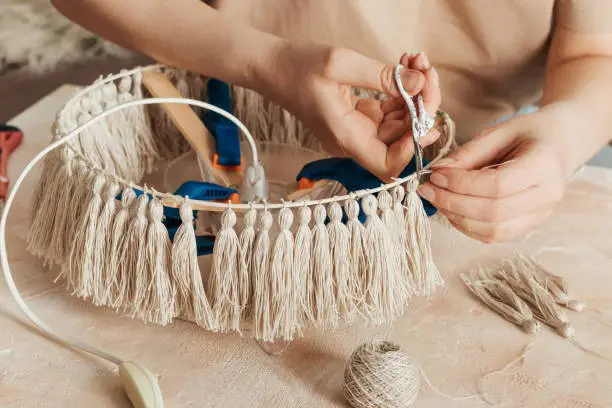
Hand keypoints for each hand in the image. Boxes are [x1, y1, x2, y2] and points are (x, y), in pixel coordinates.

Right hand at [256, 42, 440, 179]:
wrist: (272, 66)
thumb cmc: (298, 67)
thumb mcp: (341, 64)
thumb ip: (383, 77)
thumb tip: (420, 84)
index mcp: (346, 137)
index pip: (388, 166)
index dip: (411, 147)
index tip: (420, 114)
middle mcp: (354, 140)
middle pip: (401, 141)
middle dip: (421, 109)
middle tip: (426, 73)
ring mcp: (358, 129)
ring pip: (400, 124)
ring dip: (415, 96)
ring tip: (416, 63)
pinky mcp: (360, 116)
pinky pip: (390, 111)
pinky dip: (402, 92)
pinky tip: (405, 67)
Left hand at [417, 110, 571, 242]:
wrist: (559, 144)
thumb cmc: (529, 133)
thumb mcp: (499, 132)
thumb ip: (469, 152)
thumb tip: (437, 171)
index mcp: (543, 166)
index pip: (497, 185)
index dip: (461, 183)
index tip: (435, 175)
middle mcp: (547, 196)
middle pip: (494, 212)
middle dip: (453, 203)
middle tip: (428, 190)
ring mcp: (541, 215)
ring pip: (494, 231)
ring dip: (458, 219)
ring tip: (438, 200)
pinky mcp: (530, 226)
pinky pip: (495, 236)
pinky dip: (468, 227)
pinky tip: (452, 211)